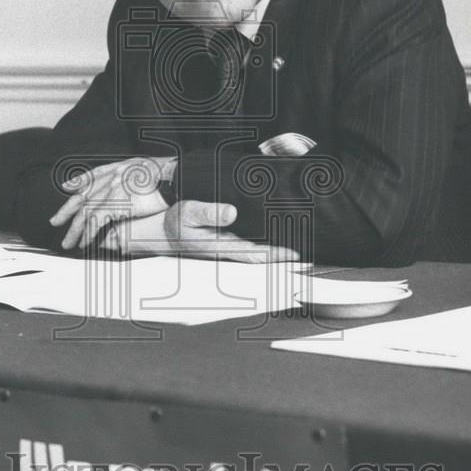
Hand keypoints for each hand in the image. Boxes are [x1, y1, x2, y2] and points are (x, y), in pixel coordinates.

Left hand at [50, 156, 175, 249]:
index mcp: (117, 168)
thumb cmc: (166, 173)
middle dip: (66, 210)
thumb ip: (131, 172)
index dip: (78, 183)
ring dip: (75, 230)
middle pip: (82, 196)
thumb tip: (130, 179)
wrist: (174, 177)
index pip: (92, 175)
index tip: (68, 189)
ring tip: (69, 242)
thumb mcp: (146, 166)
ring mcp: (111, 191)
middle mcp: (111, 178)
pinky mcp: (115, 204)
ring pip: (85, 213)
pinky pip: (96, 222)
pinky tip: (85, 243)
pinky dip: (88, 234)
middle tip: (55, 221)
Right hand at [105, 200, 299, 262]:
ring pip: (259, 253)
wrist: (161, 232)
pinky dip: (267, 245)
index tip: (295, 254)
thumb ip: (209, 212)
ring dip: (278, 252)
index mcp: (220, 247)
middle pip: (262, 257)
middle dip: (284, 257)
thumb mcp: (188, 212)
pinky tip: (279, 239)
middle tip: (309, 255)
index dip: (276, 256)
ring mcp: (228, 250)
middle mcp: (227, 252)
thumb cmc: (174, 223)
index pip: (254, 255)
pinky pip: (252, 247)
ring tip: (301, 246)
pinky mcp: (227, 245)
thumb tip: (232, 213)